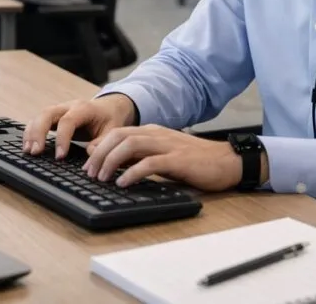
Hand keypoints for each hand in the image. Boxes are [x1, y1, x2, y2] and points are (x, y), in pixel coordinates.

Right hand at [22, 95, 136, 158]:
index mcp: (84, 109)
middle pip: (47, 114)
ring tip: (28, 151)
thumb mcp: (112, 131)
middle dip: (39, 132)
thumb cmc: (110, 120)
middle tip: (35, 152)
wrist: (109, 107)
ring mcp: (59, 110)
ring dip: (31, 133)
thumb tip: (90, 153)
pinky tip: (28, 146)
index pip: (67, 121)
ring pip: (40, 116)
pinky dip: (30, 132)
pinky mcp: (54, 117)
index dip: (61, 138)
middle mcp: (68, 106)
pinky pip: (38, 120)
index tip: (59, 156)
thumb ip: (102, 143)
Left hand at [81, 124, 242, 191]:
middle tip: (89, 173)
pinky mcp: (178, 160)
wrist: (227, 161)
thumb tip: (115, 166)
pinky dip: (133, 172)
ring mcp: (167, 145)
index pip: (117, 133)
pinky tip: (123, 183)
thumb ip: (141, 157)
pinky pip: (150, 163)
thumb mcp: (163, 156)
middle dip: (99, 153)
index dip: (99, 148)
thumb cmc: (195, 162)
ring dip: (111, 160)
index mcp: (152, 132)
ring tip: (101, 178)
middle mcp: (157, 135)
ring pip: (130, 144)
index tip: (88, 165)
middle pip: (119, 136)